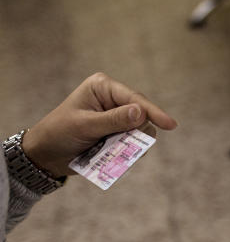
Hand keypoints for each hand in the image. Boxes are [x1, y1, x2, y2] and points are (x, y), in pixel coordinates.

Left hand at [20, 72, 177, 177]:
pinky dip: (127, 151)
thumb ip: (113, 120)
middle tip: (121, 145)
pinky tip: (112, 154)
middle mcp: (112, 99)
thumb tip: (141, 113)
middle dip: (136, 132)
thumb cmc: (59, 133)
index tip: (171, 125)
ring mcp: (116, 116)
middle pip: (142, 114)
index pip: (134, 99)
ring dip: (130, 143)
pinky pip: (134, 142)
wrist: (46, 154)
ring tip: (110, 149)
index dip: (153, 113)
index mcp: (103, 87)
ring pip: (140, 131)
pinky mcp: (117, 132)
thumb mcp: (85, 126)